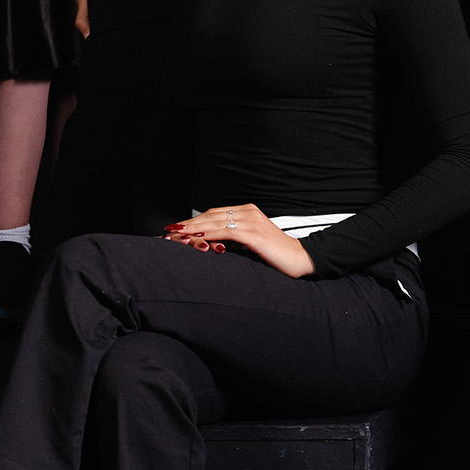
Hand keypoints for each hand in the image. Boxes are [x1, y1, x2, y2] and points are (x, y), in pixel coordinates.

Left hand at [168, 203, 313, 278]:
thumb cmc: (276, 254)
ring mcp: (251, 221)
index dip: (194, 220)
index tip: (177, 228)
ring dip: (193, 229)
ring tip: (176, 234)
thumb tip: (213, 242)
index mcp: (248, 211)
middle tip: (169, 230)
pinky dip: (209, 234)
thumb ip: (235, 236)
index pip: (214, 213)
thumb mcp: (252, 241)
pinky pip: (226, 232)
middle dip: (188, 223)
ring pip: (215, 222)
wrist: (300, 258)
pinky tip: (197, 237)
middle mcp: (249, 212)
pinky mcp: (254, 234)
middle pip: (211, 215)